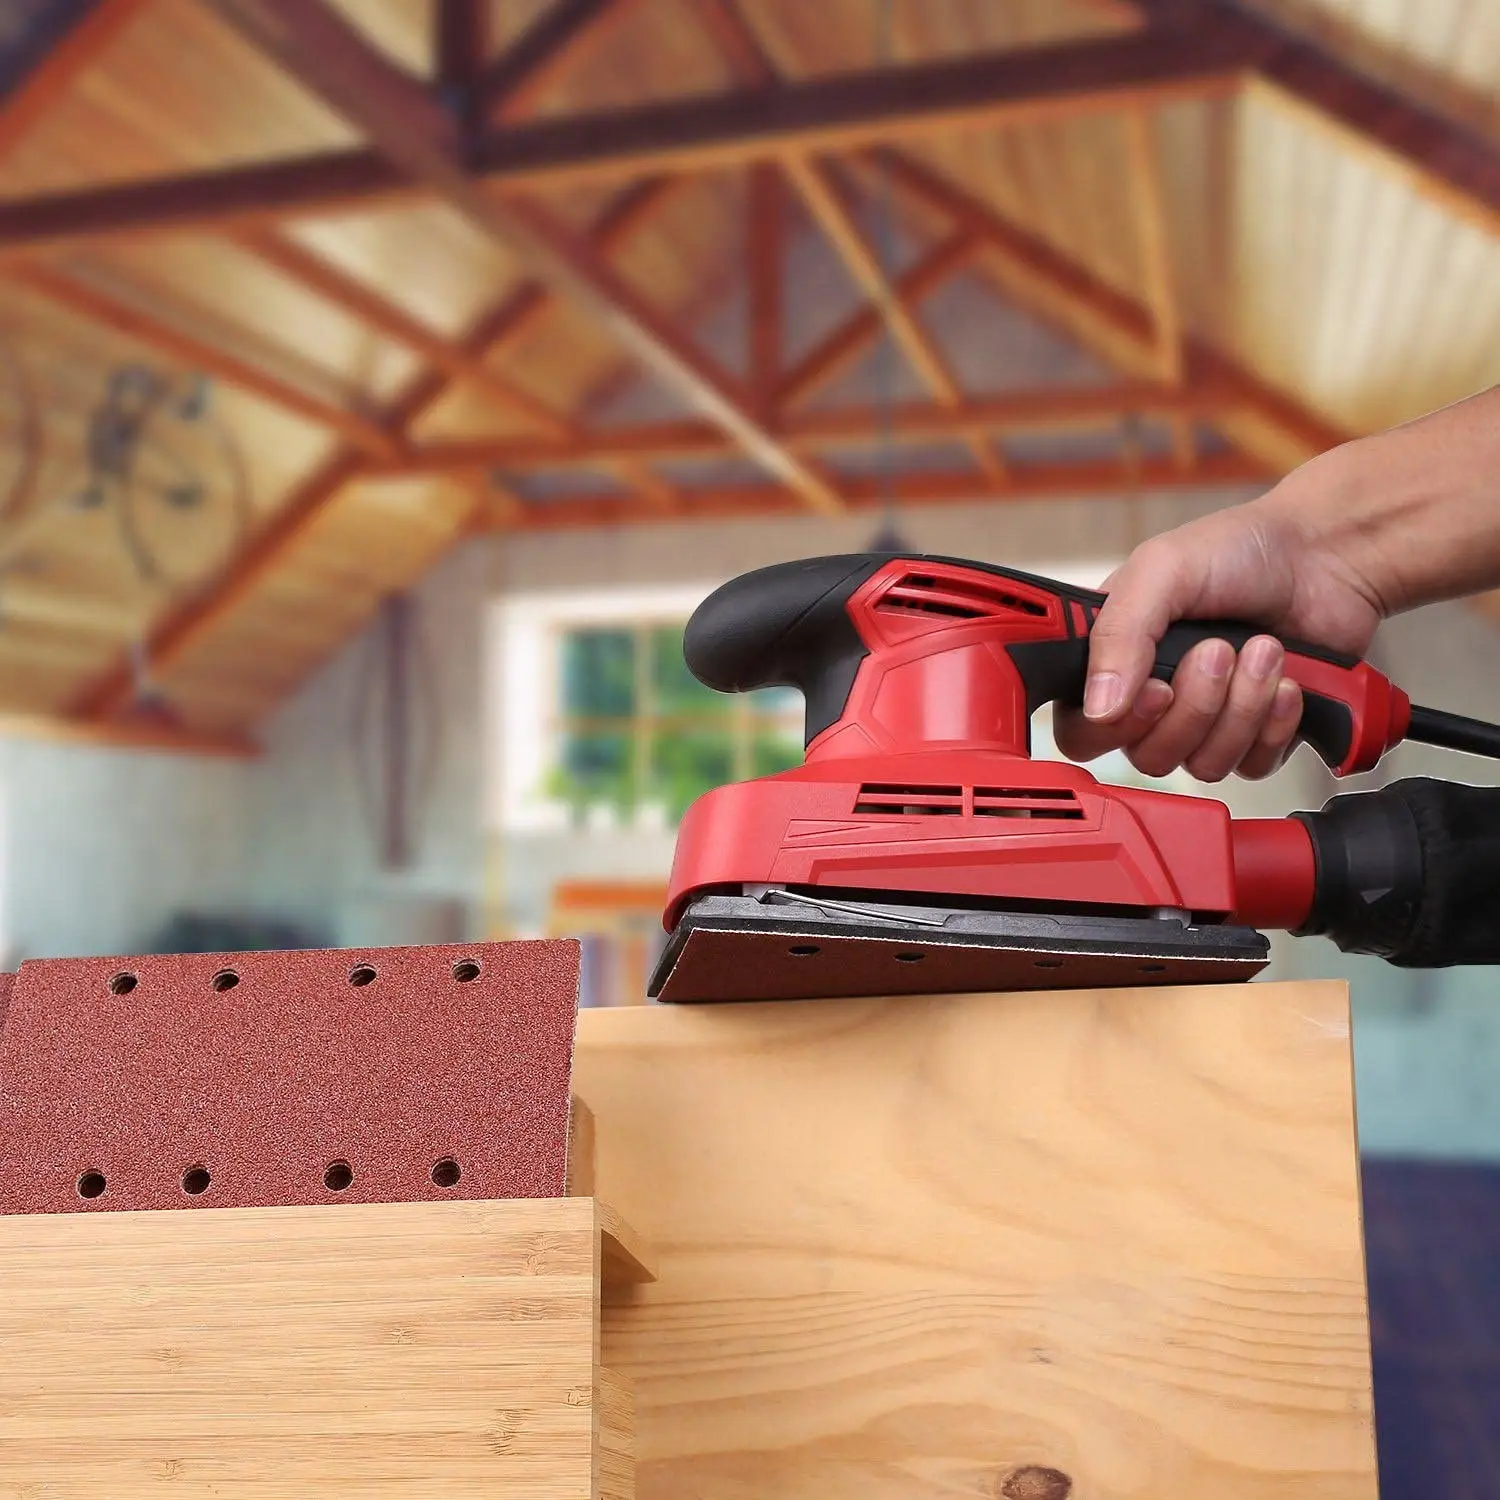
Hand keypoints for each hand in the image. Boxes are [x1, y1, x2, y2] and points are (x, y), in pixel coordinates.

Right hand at [1053, 465, 1386, 780]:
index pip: (1080, 731)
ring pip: (1203, 764)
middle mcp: (1152, 698)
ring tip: (1263, 651)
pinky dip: (1275, 723)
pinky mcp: (1256, 737)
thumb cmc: (1238, 550)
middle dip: (1196, 705)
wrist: (1325, 554)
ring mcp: (1205, 722)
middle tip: (1218, 651)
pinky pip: (1252, 765)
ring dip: (1242, 707)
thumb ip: (1119, 634)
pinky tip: (1289, 681)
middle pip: (1147, 755)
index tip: (1155, 689)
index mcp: (1112, 659)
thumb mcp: (1161, 570)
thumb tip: (1098, 706)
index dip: (1113, 727)